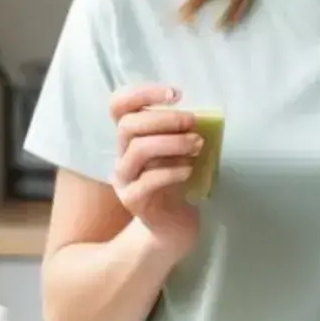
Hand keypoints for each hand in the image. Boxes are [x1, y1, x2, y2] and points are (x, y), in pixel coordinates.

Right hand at [108, 84, 204, 255]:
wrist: (172, 227)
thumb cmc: (177, 182)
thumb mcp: (178, 152)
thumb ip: (180, 132)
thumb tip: (201, 114)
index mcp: (129, 138)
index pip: (118, 106)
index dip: (142, 93)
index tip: (175, 94)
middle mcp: (120, 156)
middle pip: (128, 125)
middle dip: (163, 119)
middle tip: (192, 122)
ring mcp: (124, 179)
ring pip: (138, 150)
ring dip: (172, 142)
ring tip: (198, 144)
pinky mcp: (133, 201)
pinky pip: (149, 180)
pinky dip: (173, 170)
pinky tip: (189, 170)